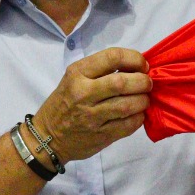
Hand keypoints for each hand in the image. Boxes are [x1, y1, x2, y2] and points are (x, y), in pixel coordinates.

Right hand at [30, 48, 152, 164]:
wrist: (46, 137)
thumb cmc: (64, 103)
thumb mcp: (74, 79)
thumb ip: (100, 71)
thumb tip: (136, 67)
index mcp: (77, 73)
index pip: (112, 57)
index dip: (135, 59)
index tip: (142, 65)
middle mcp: (83, 93)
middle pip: (123, 82)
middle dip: (143, 81)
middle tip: (147, 84)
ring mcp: (91, 116)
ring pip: (128, 105)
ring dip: (143, 101)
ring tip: (144, 99)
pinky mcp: (100, 135)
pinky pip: (128, 125)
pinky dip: (139, 118)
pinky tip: (137, 114)